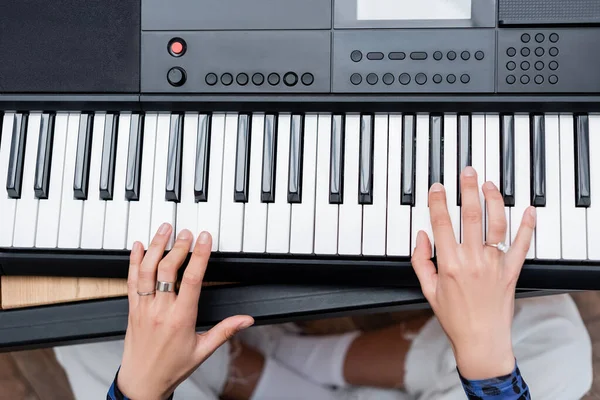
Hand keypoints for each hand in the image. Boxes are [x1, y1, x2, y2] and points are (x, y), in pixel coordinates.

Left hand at [117, 224, 253, 399]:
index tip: (204, 239)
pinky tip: (138, 246)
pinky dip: (133, 261)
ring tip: (164, 229)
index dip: (199, 255)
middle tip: (187, 232)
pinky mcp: (131, 309)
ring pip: (146, 270)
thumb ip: (225, 331)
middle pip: (167, 269)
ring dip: (155, 247)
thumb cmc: (171, 368)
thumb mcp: (203, 351)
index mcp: (180, 318)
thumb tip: (246, 319)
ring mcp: (143, 308)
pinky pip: (131, 280)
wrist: (141, 383)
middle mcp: (160, 310)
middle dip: (178, 246)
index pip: (192, 279)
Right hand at [411, 167, 535, 379]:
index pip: (442, 224)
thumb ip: (420, 261)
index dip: (438, 202)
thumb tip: (421, 236)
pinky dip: (527, 225)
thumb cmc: (454, 317)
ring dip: (493, 200)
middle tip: (467, 172)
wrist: (482, 340)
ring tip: (489, 184)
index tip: (437, 187)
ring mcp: (495, 264)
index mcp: (449, 264)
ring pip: (496, 224)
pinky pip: (522, 244)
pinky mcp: (512, 271)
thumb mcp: (428, 290)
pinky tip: (528, 209)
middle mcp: (473, 260)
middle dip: (468, 190)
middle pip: (470, 216)